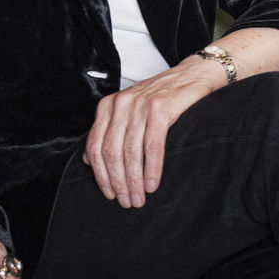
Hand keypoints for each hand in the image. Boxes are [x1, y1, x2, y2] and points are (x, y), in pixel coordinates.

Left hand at [83, 56, 224, 208]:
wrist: (190, 76)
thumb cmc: (159, 99)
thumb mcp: (127, 113)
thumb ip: (107, 133)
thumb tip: (88, 160)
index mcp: (107, 106)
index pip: (95, 146)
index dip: (100, 174)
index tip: (109, 193)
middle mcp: (120, 104)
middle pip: (111, 151)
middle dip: (117, 182)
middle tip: (127, 201)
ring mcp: (139, 104)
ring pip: (131, 151)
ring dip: (134, 181)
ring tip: (139, 198)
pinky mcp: (160, 107)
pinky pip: (153, 146)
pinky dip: (152, 169)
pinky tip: (152, 184)